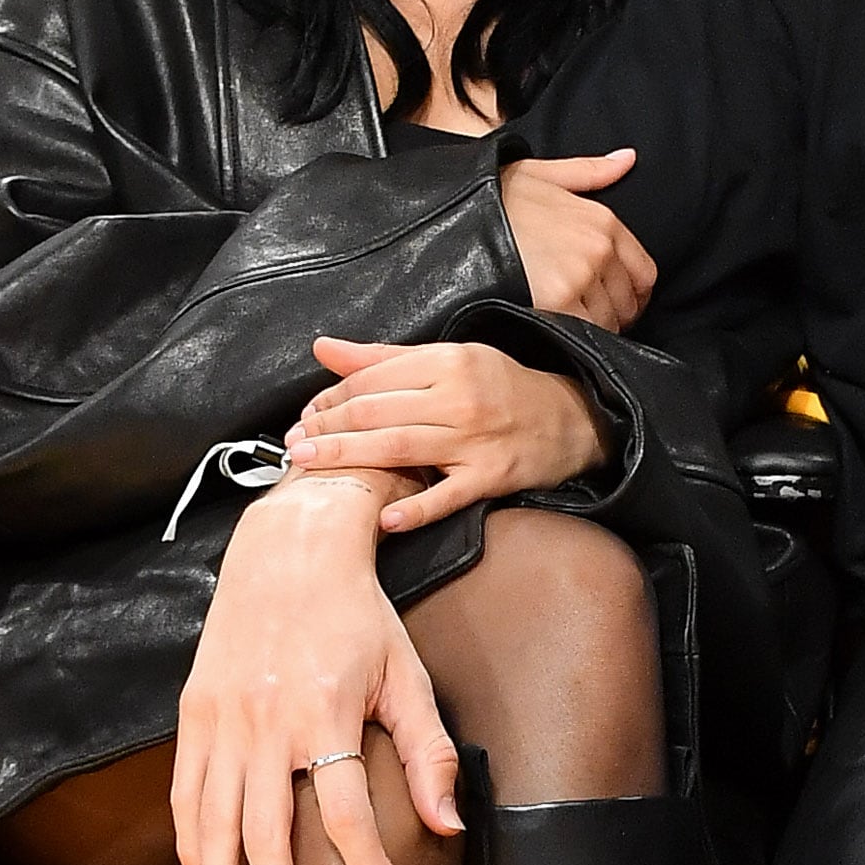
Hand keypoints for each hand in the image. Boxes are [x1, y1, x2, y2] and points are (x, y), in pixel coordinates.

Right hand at [173, 472, 462, 864]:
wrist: (288, 553)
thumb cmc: (359, 617)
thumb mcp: (407, 674)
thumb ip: (429, 752)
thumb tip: (448, 826)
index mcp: (326, 711)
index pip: (348, 813)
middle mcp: (266, 721)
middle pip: (268, 833)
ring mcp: (222, 720)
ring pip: (214, 823)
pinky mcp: (194, 715)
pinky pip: (186, 796)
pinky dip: (191, 846)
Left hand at [285, 336, 617, 529]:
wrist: (570, 419)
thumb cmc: (500, 388)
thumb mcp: (448, 359)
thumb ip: (382, 357)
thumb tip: (323, 347)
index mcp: (449, 361)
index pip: (374, 378)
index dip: (332, 396)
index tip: (307, 413)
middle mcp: (461, 397)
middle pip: (378, 413)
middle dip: (328, 428)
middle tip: (294, 443)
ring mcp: (476, 440)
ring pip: (399, 449)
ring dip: (349, 458)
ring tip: (310, 465)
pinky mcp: (491, 478)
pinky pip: (447, 496)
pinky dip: (415, 508)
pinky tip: (384, 517)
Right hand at [499, 151, 656, 329]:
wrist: (448, 216)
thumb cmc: (491, 196)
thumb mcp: (541, 173)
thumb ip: (589, 171)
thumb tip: (628, 159)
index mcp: (603, 221)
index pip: (644, 273)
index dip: (632, 294)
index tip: (614, 303)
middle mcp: (599, 249)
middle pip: (626, 304)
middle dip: (609, 314)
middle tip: (581, 316)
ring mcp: (580, 277)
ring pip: (606, 324)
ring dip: (588, 328)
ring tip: (561, 323)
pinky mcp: (558, 302)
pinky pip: (583, 334)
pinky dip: (572, 339)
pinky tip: (551, 332)